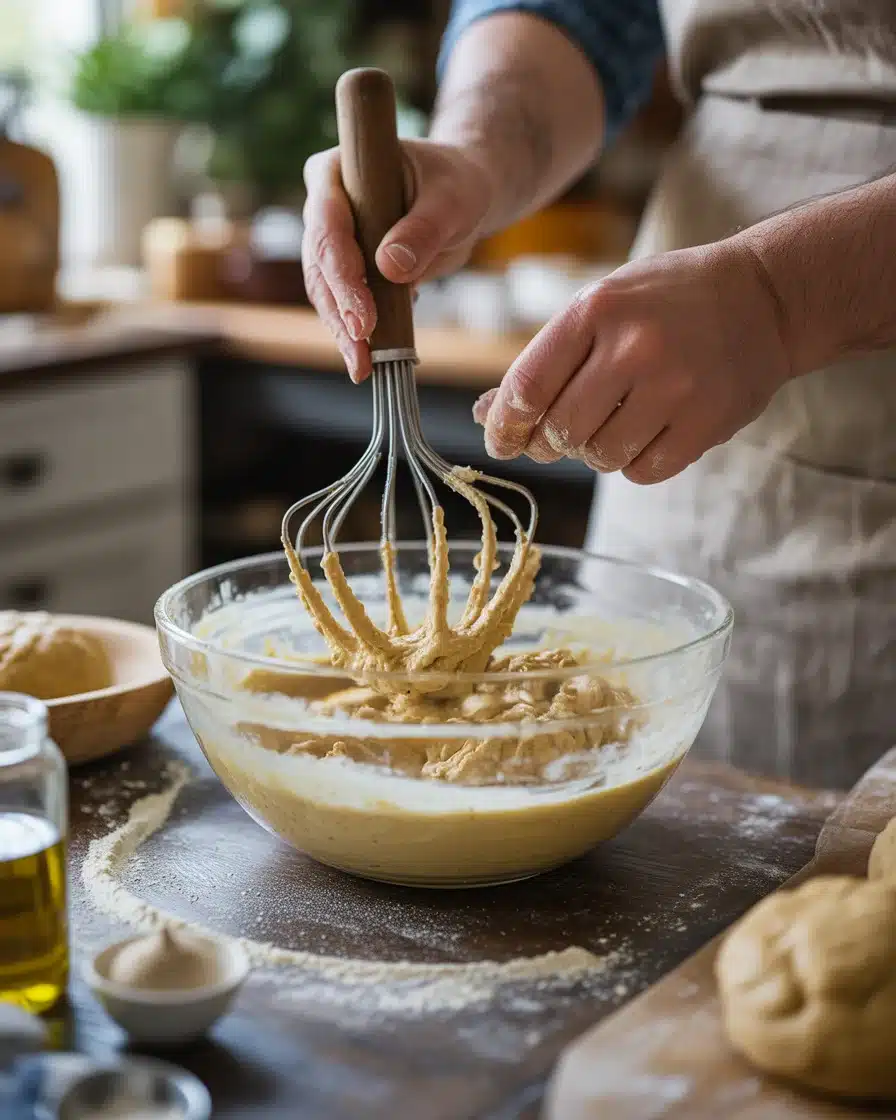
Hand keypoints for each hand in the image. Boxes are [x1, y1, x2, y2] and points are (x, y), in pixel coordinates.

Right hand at [302, 139, 495, 381]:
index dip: (342, 273)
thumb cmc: (456, 185)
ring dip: (342, 332)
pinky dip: (354, 335)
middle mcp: (323, 206)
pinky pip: (342, 305)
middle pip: (319, 266)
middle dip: (340, 313)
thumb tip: (390, 266)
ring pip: (325, 293)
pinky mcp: (345, 271)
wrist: (459, 198)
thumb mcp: (451, 200)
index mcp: (336, 173)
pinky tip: (366, 362)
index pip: (328, 225)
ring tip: (362, 367)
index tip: (364, 317)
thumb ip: (423, 229)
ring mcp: (330, 241)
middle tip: (361, 352)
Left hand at [473, 240, 792, 482]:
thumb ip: (546, 360)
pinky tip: (650, 432)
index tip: (500, 440)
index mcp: (597, 310)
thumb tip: (487, 415)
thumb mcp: (601, 307)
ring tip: (619, 421)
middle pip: (560, 430)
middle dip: (552, 440)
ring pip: (600, 456)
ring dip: (597, 451)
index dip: (505, 423)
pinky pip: (642, 471)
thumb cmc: (666, 303)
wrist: (764, 298)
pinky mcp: (707, 422)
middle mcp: (635, 347)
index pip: (527, 385)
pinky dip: (635, 463)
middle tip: (564, 432)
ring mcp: (675, 387)